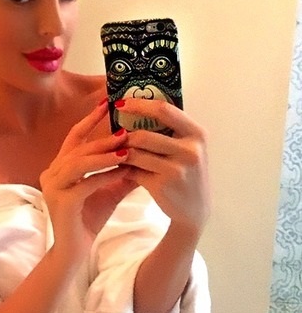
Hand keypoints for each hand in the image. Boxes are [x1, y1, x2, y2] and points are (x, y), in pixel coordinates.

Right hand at [40, 101, 137, 261]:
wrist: (74, 252)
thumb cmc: (88, 220)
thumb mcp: (108, 190)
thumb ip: (122, 172)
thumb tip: (145, 153)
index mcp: (59, 167)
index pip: (74, 137)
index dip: (90, 120)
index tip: (108, 104)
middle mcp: (51, 173)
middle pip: (78, 147)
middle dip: (103, 137)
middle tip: (126, 129)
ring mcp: (53, 187)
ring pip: (79, 162)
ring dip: (104, 154)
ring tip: (126, 148)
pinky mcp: (60, 202)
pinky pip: (84, 184)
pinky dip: (104, 176)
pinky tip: (122, 172)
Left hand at [118, 98, 209, 235]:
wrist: (195, 210)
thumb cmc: (187, 173)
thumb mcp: (188, 148)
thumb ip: (171, 130)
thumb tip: (137, 105)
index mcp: (197, 134)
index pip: (164, 110)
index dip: (139, 104)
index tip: (120, 102)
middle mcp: (189, 150)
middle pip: (144, 135)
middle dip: (124, 136)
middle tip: (114, 135)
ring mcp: (176, 169)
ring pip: (135, 153)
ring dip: (121, 152)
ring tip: (116, 152)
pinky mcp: (162, 186)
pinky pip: (133, 171)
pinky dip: (123, 168)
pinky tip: (119, 168)